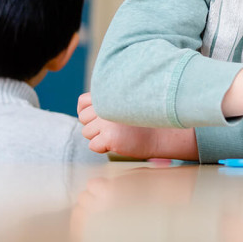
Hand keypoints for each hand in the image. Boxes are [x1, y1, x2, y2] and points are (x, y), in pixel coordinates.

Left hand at [76, 93, 197, 160]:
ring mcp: (107, 121)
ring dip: (99, 137)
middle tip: (115, 127)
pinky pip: (93, 146)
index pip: (83, 102)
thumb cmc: (141, 121)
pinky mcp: (109, 137)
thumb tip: (82, 113)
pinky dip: (104, 147)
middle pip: (83, 119)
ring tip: (119, 134)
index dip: (88, 111)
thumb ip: (105, 103)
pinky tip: (119, 142)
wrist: (160, 136)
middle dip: (94, 126)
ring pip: (86, 133)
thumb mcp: (123, 105)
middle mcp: (107, 105)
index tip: (101, 117)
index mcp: (110, 94)